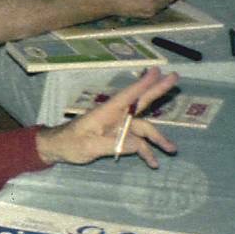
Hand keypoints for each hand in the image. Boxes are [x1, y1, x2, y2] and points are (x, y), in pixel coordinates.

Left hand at [35, 68, 178, 168]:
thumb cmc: (69, 143)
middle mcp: (116, 116)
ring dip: (157, 139)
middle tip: (176, 78)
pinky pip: (137, 142)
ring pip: (143, 129)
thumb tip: (139, 145)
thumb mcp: (88, 145)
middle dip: (158, 91)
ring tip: (172, 150)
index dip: (143, 83)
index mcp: (107, 112)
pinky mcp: (118, 137)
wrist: (58, 148)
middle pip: (141, 102)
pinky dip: (145, 152)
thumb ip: (112, 144)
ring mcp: (118, 126)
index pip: (128, 95)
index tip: (157, 71)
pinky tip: (153, 162)